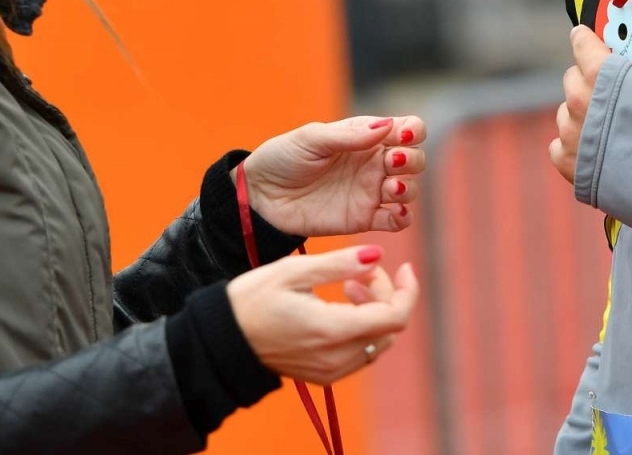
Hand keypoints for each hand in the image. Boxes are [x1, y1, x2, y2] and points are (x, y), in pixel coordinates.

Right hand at [228, 245, 418, 383]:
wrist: (224, 340)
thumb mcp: (293, 271)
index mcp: (332, 331)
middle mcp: (337, 357)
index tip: (404, 266)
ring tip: (348, 285)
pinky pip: (361, 352)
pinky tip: (339, 306)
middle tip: (359, 271)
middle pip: (389, 328)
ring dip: (374, 310)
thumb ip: (339, 264)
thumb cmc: (252, 299)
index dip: (407, 290)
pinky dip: (362, 327)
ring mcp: (332, 371)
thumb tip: (377, 255)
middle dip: (385, 294)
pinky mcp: (325, 376)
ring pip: (378, 341)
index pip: (395, 317)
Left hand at [240, 116, 425, 236]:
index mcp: (364, 136)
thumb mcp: (312, 139)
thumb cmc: (283, 159)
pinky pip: (397, 220)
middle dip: (412, 159)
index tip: (401, 135)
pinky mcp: (364, 218)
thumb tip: (387, 125)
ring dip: (409, 187)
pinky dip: (403, 217)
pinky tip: (394, 212)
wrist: (260, 196)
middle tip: (392, 162)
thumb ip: (349, 135)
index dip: (412, 131)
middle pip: (415, 159)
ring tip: (390, 188)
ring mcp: (370, 191)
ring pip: (409, 189)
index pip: (406, 128)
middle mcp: (373, 163)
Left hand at [549, 25, 631, 185]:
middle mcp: (579, 100)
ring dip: (582, 116)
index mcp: (601, 74)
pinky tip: (599, 152)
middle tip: (611, 95)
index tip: (588, 40)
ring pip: (564, 112)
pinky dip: (574, 147)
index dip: (588, 41)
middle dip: (589, 82)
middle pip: (572, 78)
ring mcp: (570, 132)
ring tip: (611, 132)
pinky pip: (559, 144)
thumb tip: (629, 48)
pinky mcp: (566, 161)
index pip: (582, 43)